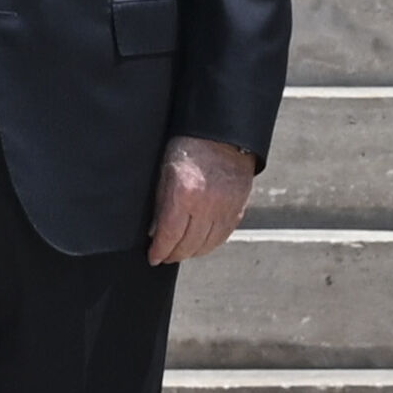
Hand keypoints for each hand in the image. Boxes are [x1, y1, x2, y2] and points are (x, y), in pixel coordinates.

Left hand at [147, 135, 259, 264]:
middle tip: (165, 256)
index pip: (169, 236)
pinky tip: (201, 244)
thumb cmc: (191, 146)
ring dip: (192, 252)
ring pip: (207, 245)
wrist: (223, 135)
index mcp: (185, 193)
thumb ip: (160, 204)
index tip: (153, 257)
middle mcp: (207, 205)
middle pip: (188, 245)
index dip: (159, 251)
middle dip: (173, 254)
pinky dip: (210, 244)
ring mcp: (225, 208)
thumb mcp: (166, 171)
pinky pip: (223, 236)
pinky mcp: (238, 208)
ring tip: (181, 251)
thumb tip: (155, 231)